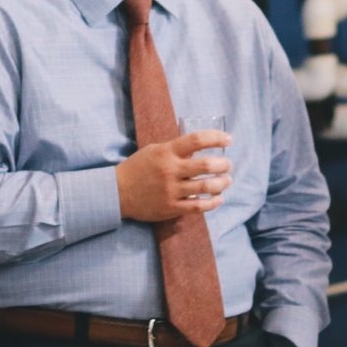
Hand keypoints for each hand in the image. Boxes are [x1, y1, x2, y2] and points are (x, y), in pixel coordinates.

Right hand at [116, 130, 231, 222]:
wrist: (118, 192)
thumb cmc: (138, 168)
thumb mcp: (154, 151)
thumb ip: (176, 149)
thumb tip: (201, 146)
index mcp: (166, 152)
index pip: (197, 140)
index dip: (216, 138)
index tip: (228, 139)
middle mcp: (170, 170)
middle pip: (206, 165)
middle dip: (223, 164)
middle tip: (227, 165)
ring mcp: (171, 190)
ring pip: (206, 187)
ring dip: (222, 183)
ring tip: (226, 181)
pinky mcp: (171, 207)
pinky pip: (198, 206)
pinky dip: (212, 203)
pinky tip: (218, 199)